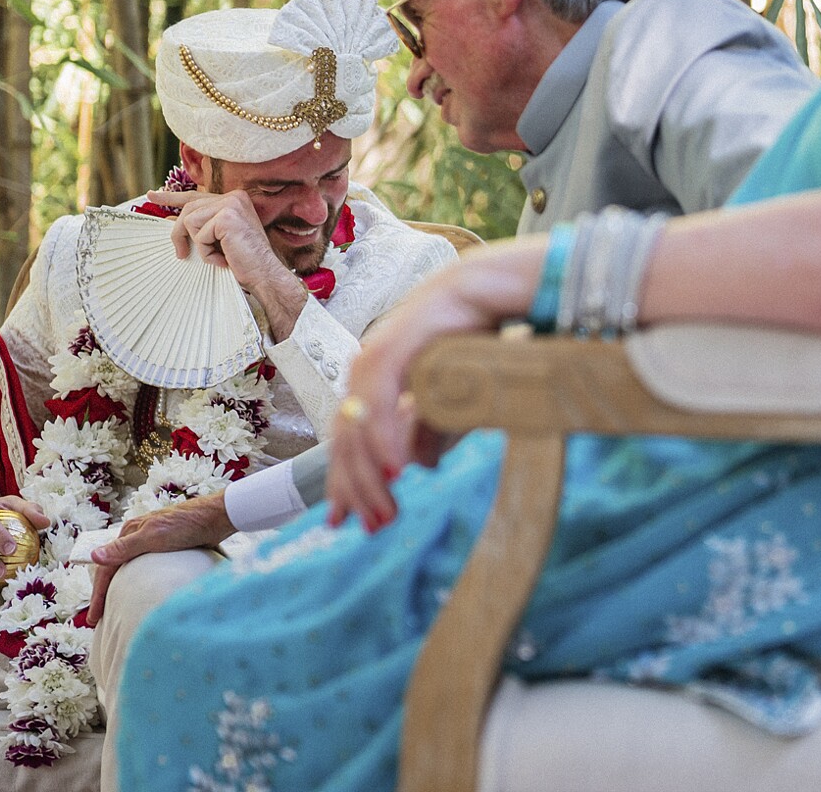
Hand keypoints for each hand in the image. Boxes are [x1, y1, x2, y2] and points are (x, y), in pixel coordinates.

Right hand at [85, 492, 233, 624]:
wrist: (217, 517)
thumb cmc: (187, 525)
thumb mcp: (153, 536)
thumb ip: (125, 548)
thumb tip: (95, 556)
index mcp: (130, 532)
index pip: (107, 568)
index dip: (98, 594)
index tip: (95, 617)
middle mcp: (137, 536)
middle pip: (115, 569)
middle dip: (105, 593)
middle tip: (99, 618)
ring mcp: (152, 542)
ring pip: (128, 570)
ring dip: (119, 588)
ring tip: (114, 609)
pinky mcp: (167, 548)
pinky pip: (144, 569)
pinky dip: (135, 583)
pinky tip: (139, 593)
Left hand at [147, 186, 307, 337]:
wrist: (264, 274)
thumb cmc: (243, 261)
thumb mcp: (218, 239)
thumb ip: (200, 226)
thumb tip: (170, 220)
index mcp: (234, 199)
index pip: (196, 196)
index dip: (172, 197)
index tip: (152, 195)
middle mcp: (234, 197)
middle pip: (188, 209)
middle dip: (180, 234)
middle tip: (182, 253)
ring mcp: (232, 204)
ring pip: (190, 221)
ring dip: (199, 245)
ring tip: (218, 256)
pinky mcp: (227, 217)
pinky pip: (200, 234)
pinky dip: (207, 252)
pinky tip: (223, 259)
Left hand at [326, 271, 488, 532]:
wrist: (480, 292)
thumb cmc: (465, 338)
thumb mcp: (444, 394)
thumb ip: (430, 427)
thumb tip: (422, 464)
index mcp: (370, 383)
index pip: (344, 442)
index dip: (341, 484)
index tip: (341, 522)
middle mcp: (363, 374)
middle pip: (345, 443)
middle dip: (357, 491)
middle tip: (375, 527)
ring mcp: (373, 361)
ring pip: (358, 429)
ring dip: (370, 475)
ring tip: (386, 509)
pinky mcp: (392, 350)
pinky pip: (381, 404)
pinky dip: (385, 439)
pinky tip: (397, 469)